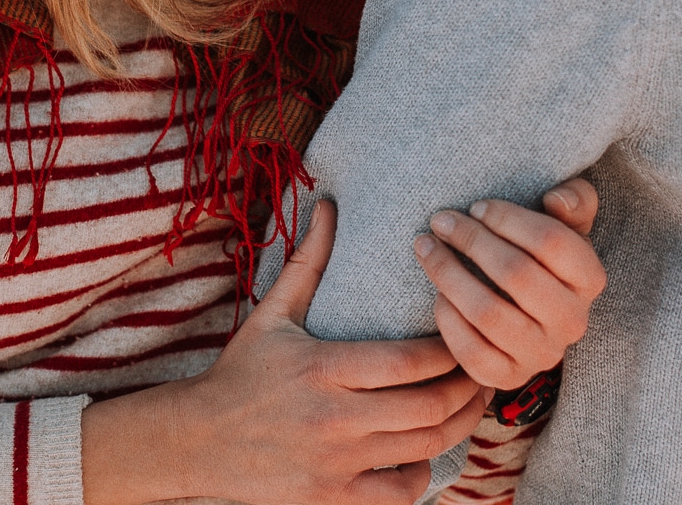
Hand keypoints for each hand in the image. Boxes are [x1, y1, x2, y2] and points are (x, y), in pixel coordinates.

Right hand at [81, 199, 487, 504]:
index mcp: (322, 367)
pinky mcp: (331, 497)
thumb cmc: (241, 371)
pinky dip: (422, 473)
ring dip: (459, 425)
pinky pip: (399, 493)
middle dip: (468, 388)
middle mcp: (333, 418)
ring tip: (471, 402)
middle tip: (484, 369)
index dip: (450, 351)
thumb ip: (309, 261)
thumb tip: (331, 205)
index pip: (409, 362)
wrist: (197, 439)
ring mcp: (334, 463)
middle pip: (428, 407)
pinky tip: (425, 450)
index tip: (462, 334)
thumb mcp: (272, 313)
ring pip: (423, 448)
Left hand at [412, 177, 605, 389]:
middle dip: (471, 240)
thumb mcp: (563, 224)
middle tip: (441, 221)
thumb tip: (557, 199)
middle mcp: (573, 321)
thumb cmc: (539, 257)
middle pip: (516, 273)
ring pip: (488, 312)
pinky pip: (471, 351)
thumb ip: (573, 201)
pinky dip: (448, 319)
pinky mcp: (508, 377)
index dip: (508, 218)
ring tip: (425, 247)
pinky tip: (438, 294)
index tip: (476, 207)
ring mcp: (542, 354)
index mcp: (590, 278)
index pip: (551, 241)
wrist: (527, 314)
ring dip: (448, 274)